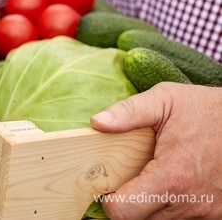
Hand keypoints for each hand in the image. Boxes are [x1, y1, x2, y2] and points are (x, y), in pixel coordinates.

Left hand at [91, 82, 221, 219]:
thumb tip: (97, 122)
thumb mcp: (164, 100)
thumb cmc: (205, 109)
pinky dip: (171, 204)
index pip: (125, 212)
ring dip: (151, 204)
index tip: (107, 186)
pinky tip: (171, 181)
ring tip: (151, 175)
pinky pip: (183, 217)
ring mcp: (206, 211)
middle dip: (128, 203)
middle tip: (127, 177)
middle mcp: (190, 202)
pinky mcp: (216, 213)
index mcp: (171, 176)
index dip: (110, 202)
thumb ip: (129, 112)